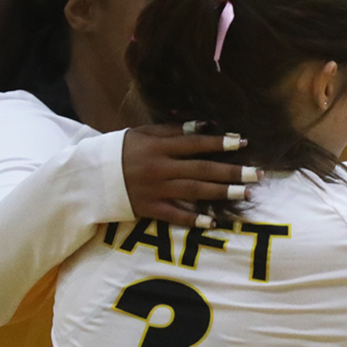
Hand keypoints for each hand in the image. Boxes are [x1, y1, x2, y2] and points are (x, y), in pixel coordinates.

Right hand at [122, 123, 258, 227]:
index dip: (220, 144)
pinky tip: (214, 221)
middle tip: (257, 174)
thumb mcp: (142, 134)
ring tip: (246, 192)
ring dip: (222, 192)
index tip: (243, 143)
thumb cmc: (120, 151)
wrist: (89, 177)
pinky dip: (194, 220)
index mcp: (158, 147)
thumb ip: (172, 131)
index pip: (195, 144)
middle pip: (201, 170)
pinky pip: (175, 216)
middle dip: (231, 171)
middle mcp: (159, 168)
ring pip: (194, 192)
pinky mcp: (149, 209)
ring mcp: (155, 190)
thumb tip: (203, 126)